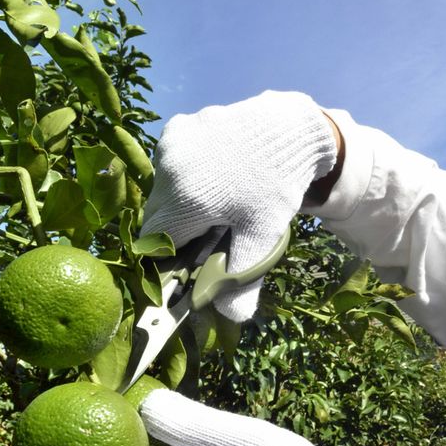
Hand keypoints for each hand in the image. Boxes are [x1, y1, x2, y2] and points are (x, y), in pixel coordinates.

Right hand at [140, 90, 337, 322]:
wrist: (290, 129)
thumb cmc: (276, 185)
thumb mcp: (261, 235)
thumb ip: (241, 278)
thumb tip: (233, 318)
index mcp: (185, 198)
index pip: (155, 242)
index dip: (172, 255)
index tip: (193, 256)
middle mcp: (170, 167)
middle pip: (158, 215)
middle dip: (180, 228)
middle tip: (216, 227)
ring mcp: (172, 142)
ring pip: (164, 188)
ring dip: (184, 200)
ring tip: (222, 198)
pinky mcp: (179, 126)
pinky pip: (172, 163)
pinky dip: (188, 173)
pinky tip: (219, 173)